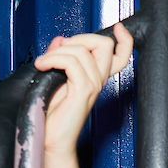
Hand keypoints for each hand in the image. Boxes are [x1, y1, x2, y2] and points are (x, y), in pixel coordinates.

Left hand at [35, 22, 132, 157]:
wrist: (49, 139)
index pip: (120, 56)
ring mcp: (92, 86)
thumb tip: (59, 40)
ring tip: (43, 62)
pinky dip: (53, 58)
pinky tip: (42, 65)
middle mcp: (97, 80)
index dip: (124, 39)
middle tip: (58, 50)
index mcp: (95, 78)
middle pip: (104, 44)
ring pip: (82, 50)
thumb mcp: (55, 79)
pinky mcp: (82, 91)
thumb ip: (60, 57)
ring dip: (57, 51)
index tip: (119, 27)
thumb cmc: (52, 117)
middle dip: (79, 37)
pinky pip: (71, 62)